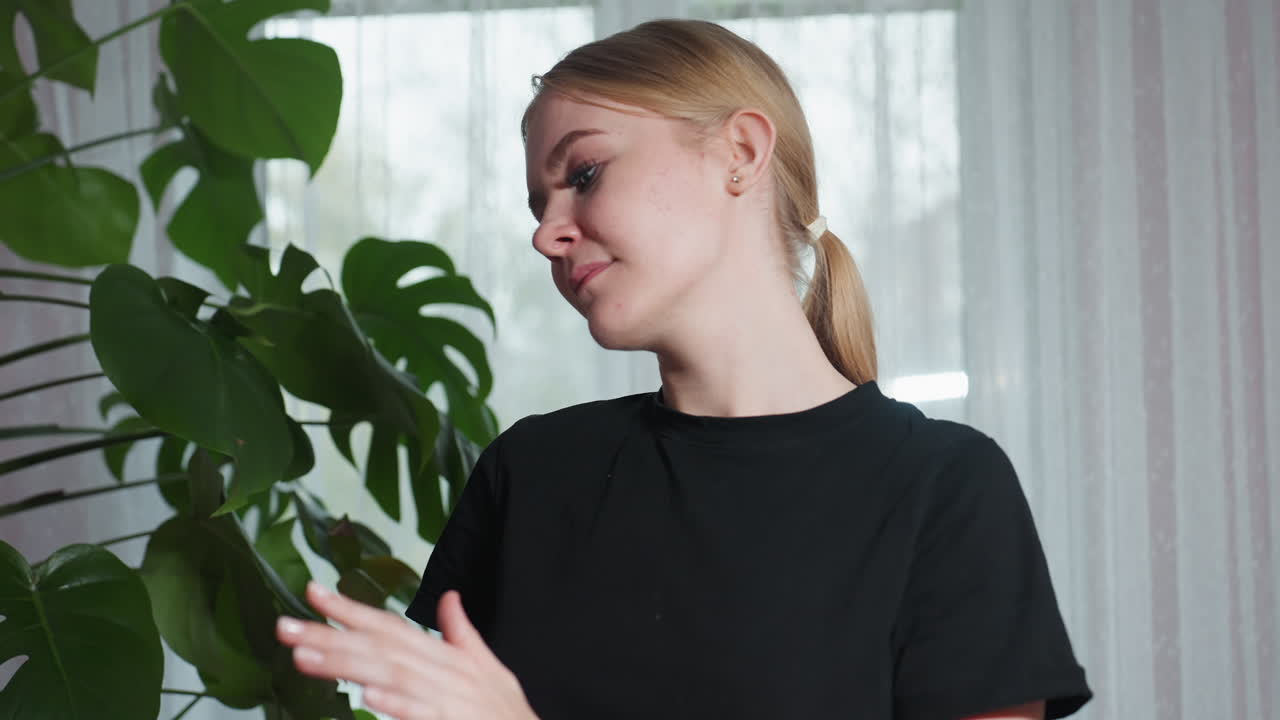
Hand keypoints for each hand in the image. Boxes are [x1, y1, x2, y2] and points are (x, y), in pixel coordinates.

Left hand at [277, 581, 538, 719]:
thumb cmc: (506, 712)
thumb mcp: (488, 665)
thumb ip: (462, 632)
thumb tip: (449, 598)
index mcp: (446, 655)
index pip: (390, 625)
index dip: (350, 609)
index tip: (312, 593)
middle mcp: (444, 670)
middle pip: (380, 647)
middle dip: (330, 635)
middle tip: (286, 628)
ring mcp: (448, 699)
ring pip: (391, 676)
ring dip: (348, 666)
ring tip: (306, 657)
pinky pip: (422, 714)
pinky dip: (397, 704)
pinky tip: (368, 697)